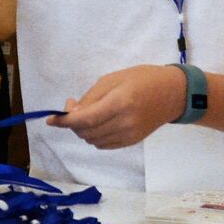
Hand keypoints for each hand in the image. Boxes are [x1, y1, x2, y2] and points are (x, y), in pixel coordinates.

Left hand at [46, 64, 186, 148]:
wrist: (174, 94)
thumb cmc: (142, 79)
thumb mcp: (112, 79)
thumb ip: (90, 98)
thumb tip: (71, 113)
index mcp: (120, 103)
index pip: (86, 119)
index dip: (65, 121)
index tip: (50, 120)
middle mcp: (125, 123)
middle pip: (86, 132)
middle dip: (72, 123)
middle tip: (74, 107)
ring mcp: (130, 135)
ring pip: (92, 140)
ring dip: (82, 130)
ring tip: (88, 114)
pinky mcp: (132, 141)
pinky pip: (103, 145)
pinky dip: (94, 136)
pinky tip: (98, 123)